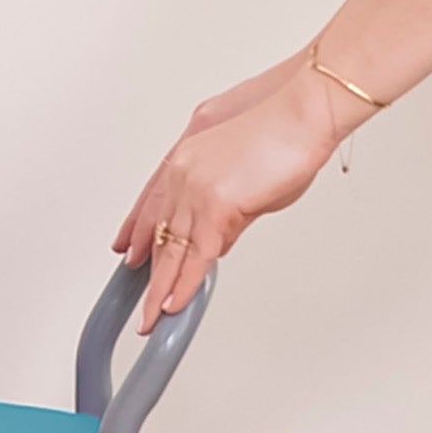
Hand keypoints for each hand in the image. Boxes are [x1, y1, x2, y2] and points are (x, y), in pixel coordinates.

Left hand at [113, 61, 352, 328]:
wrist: (303, 113)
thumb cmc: (285, 131)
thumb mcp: (248, 177)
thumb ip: (230, 210)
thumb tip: (221, 237)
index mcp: (187, 159)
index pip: (152, 204)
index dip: (138, 232)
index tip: (128, 251)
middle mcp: (183, 173)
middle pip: (158, 233)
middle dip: (148, 271)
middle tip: (138, 300)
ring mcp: (196, 189)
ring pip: (172, 252)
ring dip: (161, 289)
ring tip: (152, 319)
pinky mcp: (216, 206)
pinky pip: (195, 258)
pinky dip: (184, 285)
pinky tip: (174, 304)